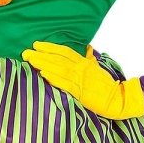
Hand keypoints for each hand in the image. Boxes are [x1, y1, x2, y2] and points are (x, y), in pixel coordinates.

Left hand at [21, 41, 143, 118]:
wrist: (117, 98)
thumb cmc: (107, 85)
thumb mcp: (98, 68)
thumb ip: (90, 59)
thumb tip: (87, 49)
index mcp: (84, 62)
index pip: (64, 51)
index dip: (49, 47)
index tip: (36, 44)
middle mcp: (80, 68)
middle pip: (57, 59)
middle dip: (41, 55)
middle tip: (26, 52)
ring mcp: (80, 80)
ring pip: (58, 69)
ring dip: (43, 64)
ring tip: (30, 61)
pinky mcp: (80, 92)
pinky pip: (64, 84)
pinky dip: (54, 78)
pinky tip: (43, 75)